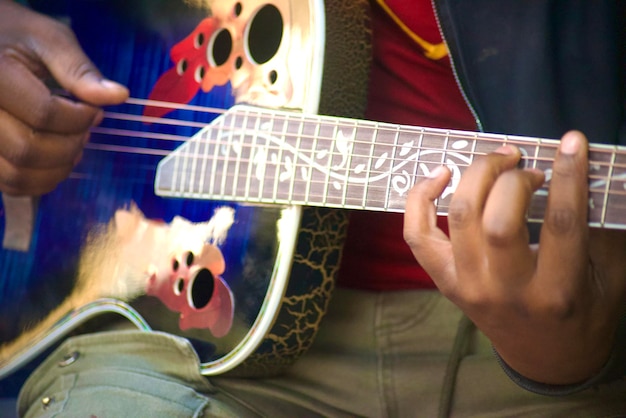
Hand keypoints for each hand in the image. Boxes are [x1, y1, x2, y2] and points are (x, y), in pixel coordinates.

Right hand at [0, 1, 127, 195]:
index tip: (95, 111)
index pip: (43, 114)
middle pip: (28, 149)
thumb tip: (118, 96)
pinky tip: (56, 161)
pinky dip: (41, 181)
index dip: (80, 118)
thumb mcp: (48, 39)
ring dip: (58, 168)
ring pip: (17, 174)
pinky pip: (10, 183)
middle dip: (70, 145)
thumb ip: (80, 70)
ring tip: (72, 145)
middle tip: (85, 130)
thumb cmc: (15, 37)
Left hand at [404, 130, 625, 384]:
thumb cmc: (582, 313)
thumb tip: (586, 172)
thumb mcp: (609, 276)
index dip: (567, 176)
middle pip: (498, 220)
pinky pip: (417, 235)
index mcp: (557, 291)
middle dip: (512, 177)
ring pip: (459, 218)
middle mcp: (506, 291)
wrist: (546, 358)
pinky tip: (440, 175)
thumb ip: (601, 228)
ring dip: (475, 176)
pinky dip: (420, 199)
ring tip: (496, 161)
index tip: (571, 142)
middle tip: (525, 164)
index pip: (561, 224)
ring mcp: (469, 287)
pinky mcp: (445, 283)